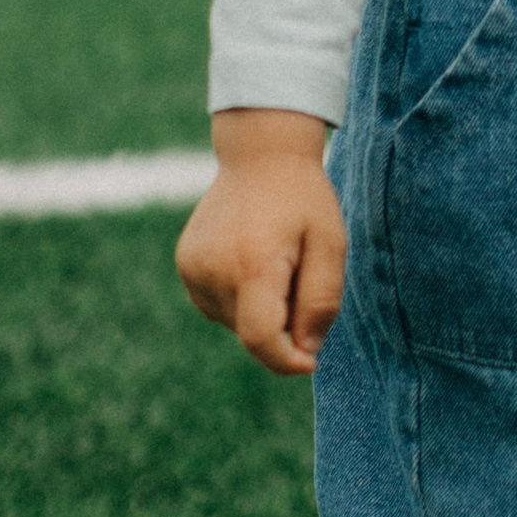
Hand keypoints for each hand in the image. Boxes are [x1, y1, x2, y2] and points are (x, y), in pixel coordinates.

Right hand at [176, 109, 346, 372]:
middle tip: (301, 274)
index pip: (260, 338)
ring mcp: (192, 268)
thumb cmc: (304, 199)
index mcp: (251, 265)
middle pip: (251, 332)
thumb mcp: (332, 244)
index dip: (286, 360)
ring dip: (261, 310)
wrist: (261, 155)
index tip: (311, 361)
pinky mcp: (184, 265)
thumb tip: (305, 351)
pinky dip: (241, 298)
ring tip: (276, 260)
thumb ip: (322, 301)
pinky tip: (254, 260)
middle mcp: (213, 270)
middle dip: (283, 324)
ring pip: (234, 322)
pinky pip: (217, 305)